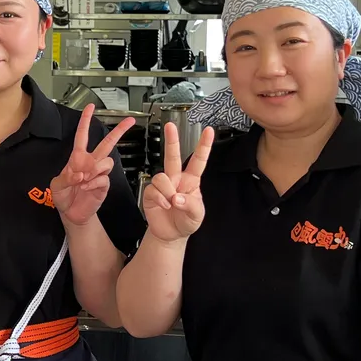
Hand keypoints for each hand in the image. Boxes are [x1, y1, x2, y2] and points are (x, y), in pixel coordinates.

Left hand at [51, 104, 135, 226]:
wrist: (71, 213)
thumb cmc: (63, 196)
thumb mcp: (56, 185)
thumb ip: (66, 178)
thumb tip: (80, 173)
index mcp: (78, 158)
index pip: (82, 135)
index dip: (86, 121)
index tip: (90, 108)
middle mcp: (91, 163)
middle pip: (107, 143)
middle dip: (119, 131)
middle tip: (129, 121)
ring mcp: (99, 174)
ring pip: (107, 162)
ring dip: (95, 169)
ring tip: (84, 179)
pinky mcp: (104, 185)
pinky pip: (104, 179)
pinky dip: (94, 183)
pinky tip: (86, 188)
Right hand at [141, 122, 213, 241]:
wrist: (171, 234)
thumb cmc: (186, 222)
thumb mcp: (197, 215)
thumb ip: (191, 205)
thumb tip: (177, 197)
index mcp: (191, 181)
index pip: (198, 160)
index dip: (204, 146)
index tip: (209, 131)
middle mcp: (176, 179)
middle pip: (173, 156)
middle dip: (171, 140)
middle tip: (170, 126)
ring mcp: (163, 185)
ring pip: (161, 176)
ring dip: (167, 191)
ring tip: (171, 203)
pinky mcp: (151, 193)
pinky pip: (153, 189)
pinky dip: (160, 199)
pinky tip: (164, 206)